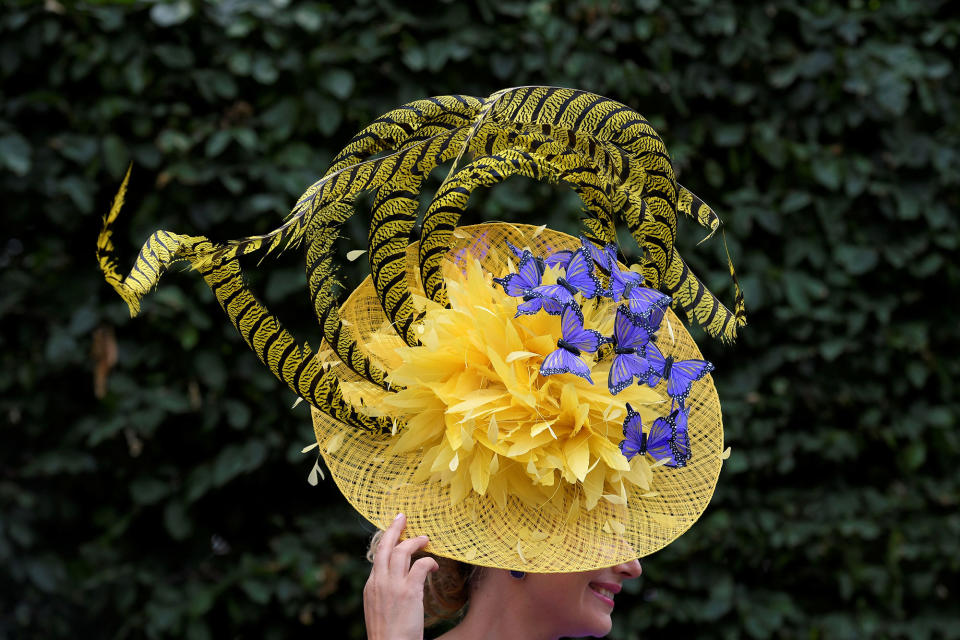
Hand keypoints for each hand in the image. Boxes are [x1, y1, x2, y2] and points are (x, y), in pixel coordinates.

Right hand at [364, 513, 437, 639]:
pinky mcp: (409, 592)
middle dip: (394, 528)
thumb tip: (393, 583)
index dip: (387, 541)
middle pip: (385, 546)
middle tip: (403, 517)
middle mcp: (379, 582)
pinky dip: (429, 561)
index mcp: (371, 586)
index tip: (395, 533)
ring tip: (425, 539)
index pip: (378, 556)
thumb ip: (384, 592)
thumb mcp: (378, 609)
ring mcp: (393, 586)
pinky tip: (434, 566)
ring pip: (401, 550)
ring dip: (415, 541)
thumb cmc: (388, 634)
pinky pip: (420, 565)